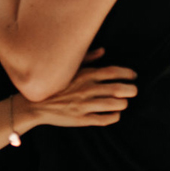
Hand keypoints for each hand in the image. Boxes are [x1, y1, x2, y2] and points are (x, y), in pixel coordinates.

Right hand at [12, 52, 135, 130]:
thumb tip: (103, 51)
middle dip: (131, 90)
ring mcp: (84, 105)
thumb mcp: (69, 68)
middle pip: (118, 89)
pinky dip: (114, 116)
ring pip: (115, 105)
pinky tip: (114, 114)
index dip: (127, 73)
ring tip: (123, 103)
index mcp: (85, 75)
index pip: (113, 72)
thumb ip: (87, 58)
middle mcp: (86, 89)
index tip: (133, 76)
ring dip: (124, 104)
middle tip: (133, 91)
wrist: (35, 104)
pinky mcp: (81, 119)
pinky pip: (105, 119)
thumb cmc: (55, 85)